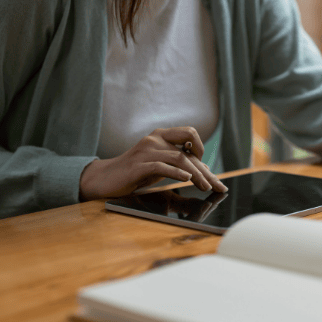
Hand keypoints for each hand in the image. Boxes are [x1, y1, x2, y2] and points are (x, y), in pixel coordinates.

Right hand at [79, 126, 227, 200]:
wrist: (105, 178)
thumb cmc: (135, 172)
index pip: (191, 138)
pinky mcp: (138, 165)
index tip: (214, 175)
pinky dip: (176, 173)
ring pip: (179, 158)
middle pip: (188, 148)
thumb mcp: (161, 166)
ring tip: (205, 187)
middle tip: (217, 186)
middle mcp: (155, 139)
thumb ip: (179, 164)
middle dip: (205, 169)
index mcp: (161, 135)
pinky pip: (161, 166)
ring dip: (196, 174)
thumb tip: (205, 169)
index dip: (205, 154)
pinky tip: (187, 180)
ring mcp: (146, 151)